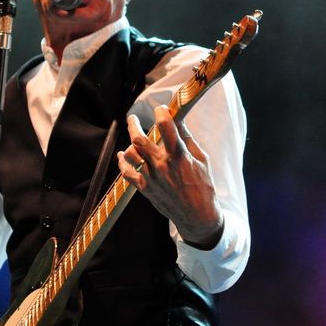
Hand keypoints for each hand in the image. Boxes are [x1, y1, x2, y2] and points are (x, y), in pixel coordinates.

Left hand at [117, 106, 223, 248]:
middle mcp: (162, 164)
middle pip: (139, 138)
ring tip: (133, 141)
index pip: (165, 125)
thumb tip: (179, 121)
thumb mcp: (202, 159)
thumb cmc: (203, 186)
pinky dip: (122, 163)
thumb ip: (187, 139)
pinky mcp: (145, 188)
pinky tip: (122, 156)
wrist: (197, 215)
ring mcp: (151, 177)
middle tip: (133, 118)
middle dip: (133, 124)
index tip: (161, 110)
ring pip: (130, 154)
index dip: (162, 112)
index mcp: (178, 154)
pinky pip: (126, 173)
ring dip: (129, 145)